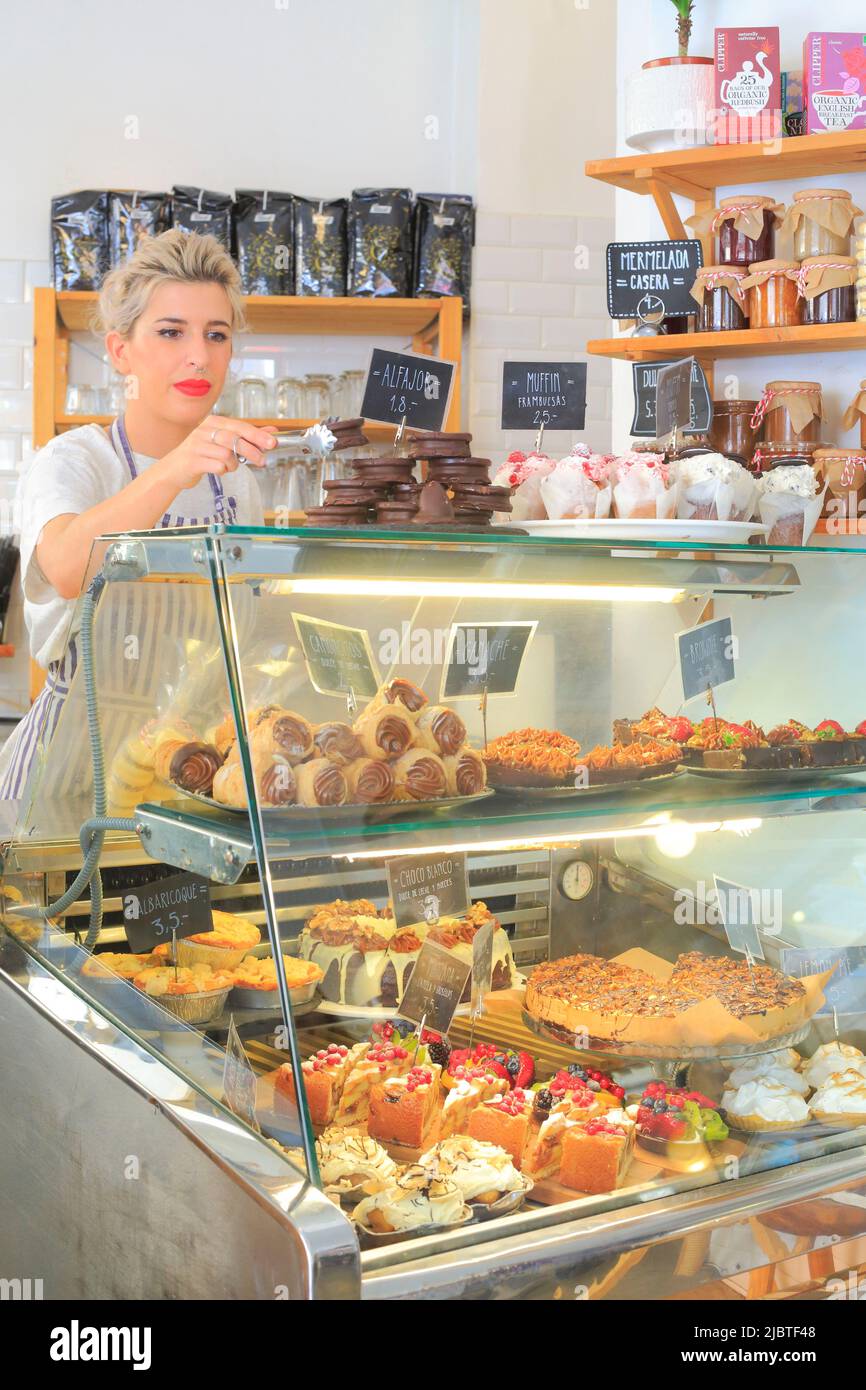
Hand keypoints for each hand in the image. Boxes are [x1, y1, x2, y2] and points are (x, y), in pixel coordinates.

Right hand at [158, 416, 276, 489]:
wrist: (174, 469)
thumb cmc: (202, 454)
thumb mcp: (224, 442)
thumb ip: (247, 437)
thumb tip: (272, 432)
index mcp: (213, 423)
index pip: (240, 426)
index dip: (258, 435)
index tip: (272, 442)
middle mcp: (204, 430)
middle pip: (234, 439)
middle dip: (251, 451)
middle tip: (261, 460)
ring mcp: (197, 445)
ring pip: (226, 454)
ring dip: (233, 464)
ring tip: (230, 466)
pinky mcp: (193, 460)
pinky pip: (217, 466)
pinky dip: (223, 471)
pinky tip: (219, 470)